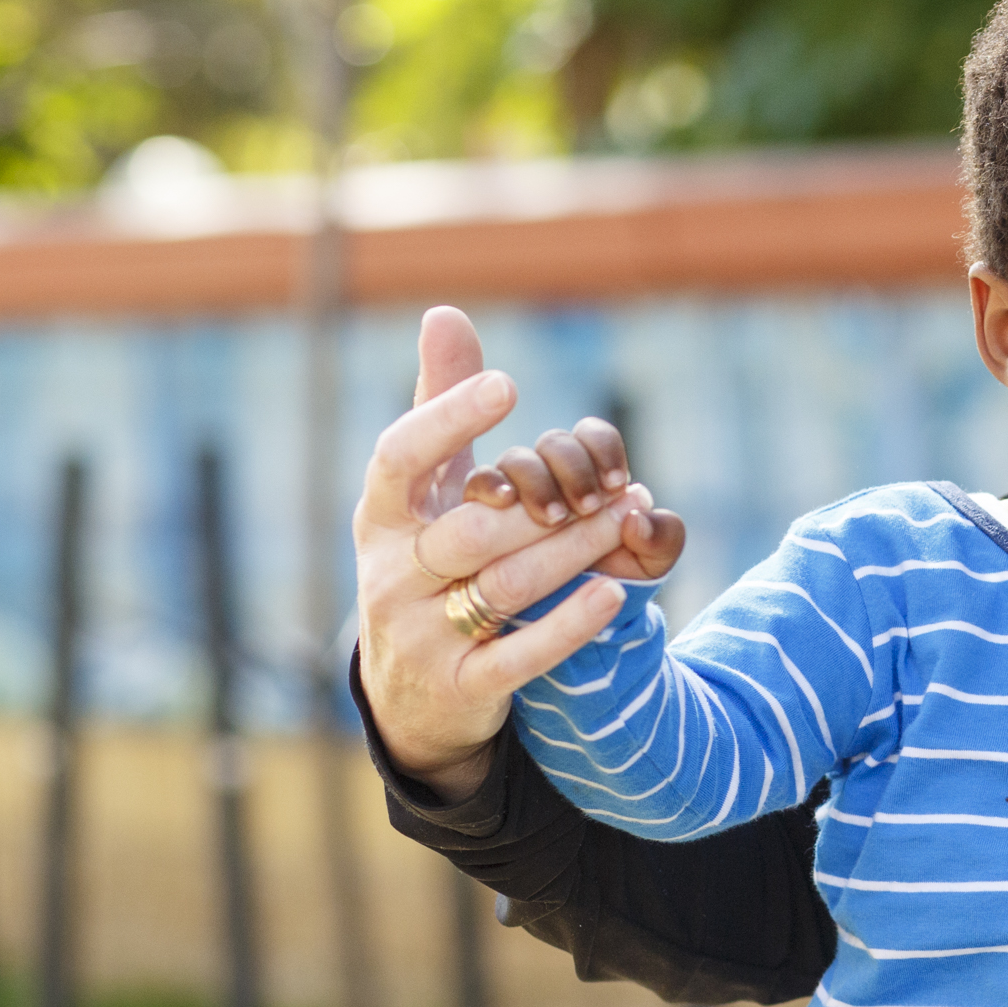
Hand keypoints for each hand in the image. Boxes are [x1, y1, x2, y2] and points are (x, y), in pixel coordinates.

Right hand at [353, 306, 649, 799]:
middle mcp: (390, 574)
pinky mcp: (460, 685)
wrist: (408, 693)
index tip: (510, 386)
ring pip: (503, 586)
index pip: (400, 458)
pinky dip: (568, 626)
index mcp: (380, 516)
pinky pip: (519, 655)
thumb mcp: (423, 490)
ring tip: (627, 518)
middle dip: (545, 504)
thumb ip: (438, 402)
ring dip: (573, 551)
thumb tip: (446, 313)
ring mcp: (420, 634)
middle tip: (614, 483)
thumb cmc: (426, 561)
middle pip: (471, 530)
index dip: (449, 420)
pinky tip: (616, 595)